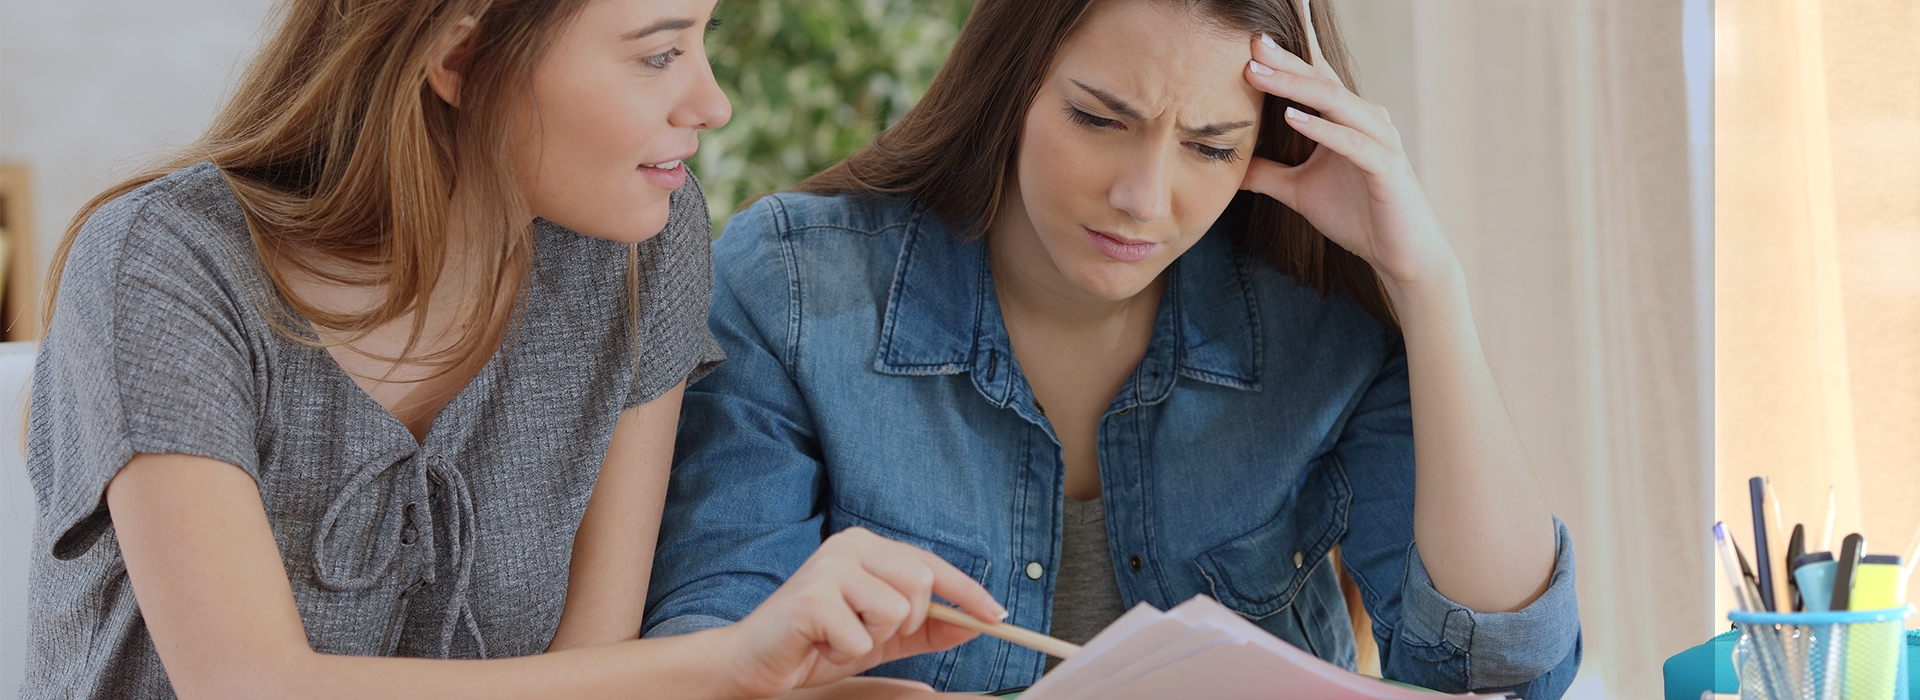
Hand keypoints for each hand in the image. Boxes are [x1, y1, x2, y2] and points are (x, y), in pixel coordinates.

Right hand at [719, 528, 1006, 697]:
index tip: (997, 616)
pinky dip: (846, 653)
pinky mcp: (813, 597)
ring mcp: (829, 567)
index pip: (931, 564)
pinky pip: (863, 637)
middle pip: (921, 584)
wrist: (753, 661)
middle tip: (869, 633)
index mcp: (866, 546)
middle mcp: (849, 546)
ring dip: (873, 639)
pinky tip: (820, 645)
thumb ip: (926, 628)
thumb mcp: (881, 637)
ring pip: (897, 610)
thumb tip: (974, 623)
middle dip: (907, 622)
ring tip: (839, 637)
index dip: (968, 592)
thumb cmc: (815, 643)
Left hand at [1238, 10, 1455, 288]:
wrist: (1401, 254)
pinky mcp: (1386, 167)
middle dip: (1285, 61)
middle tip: (1252, 42)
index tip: (1253, 39)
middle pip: (1320, 81)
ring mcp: (1379, 140)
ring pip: (1334, 103)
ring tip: (1258, 72)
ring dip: (1295, 86)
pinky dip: (1320, 128)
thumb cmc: (1357, 217)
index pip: (1314, 79)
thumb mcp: (1299, 191)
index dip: (1286, 58)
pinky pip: (1351, 141)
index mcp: (1346, 120)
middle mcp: (1365, 120)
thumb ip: (1268, 174)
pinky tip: (1292, 117)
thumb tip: (1232, 167)